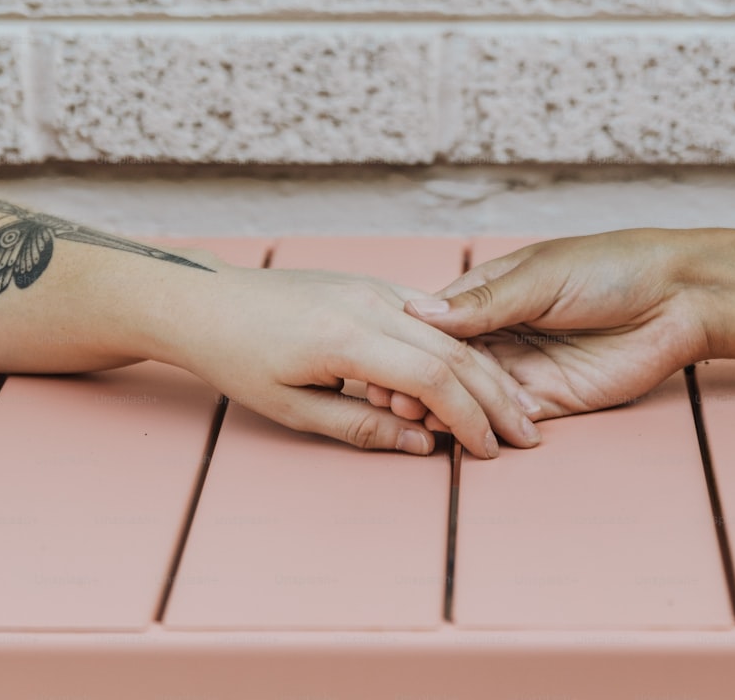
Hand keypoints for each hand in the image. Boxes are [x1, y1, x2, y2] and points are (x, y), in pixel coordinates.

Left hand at [152, 261, 540, 457]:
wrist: (208, 301)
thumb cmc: (239, 358)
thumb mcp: (292, 408)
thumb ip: (362, 427)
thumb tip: (422, 447)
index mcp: (346, 338)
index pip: (431, 379)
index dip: (469, 418)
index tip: (490, 450)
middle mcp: (369, 304)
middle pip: (454, 352)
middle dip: (495, 397)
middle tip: (526, 435)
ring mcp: (373, 288)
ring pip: (449, 332)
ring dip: (487, 370)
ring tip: (515, 407)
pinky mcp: (371, 284)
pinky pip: (430, 315)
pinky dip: (460, 345)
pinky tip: (479, 370)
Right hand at [402, 231, 709, 418]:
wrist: (679, 297)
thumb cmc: (611, 267)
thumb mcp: (540, 277)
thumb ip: (484, 302)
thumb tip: (420, 312)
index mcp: (494, 294)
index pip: (440, 323)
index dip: (412, 343)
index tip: (381, 358)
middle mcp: (504, 333)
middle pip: (451, 364)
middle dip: (423, 382)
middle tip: (392, 398)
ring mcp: (526, 368)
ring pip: (473, 394)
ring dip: (446, 407)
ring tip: (414, 417)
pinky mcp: (552, 400)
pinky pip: (509, 417)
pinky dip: (482, 426)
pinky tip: (455, 432)